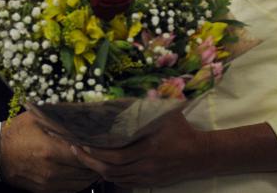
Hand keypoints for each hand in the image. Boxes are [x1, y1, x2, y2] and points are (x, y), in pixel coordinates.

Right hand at [0, 111, 99, 192]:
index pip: (85, 154)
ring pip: (82, 183)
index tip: (104, 143)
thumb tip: (83, 114)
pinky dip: (81, 182)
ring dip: (91, 173)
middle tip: (106, 152)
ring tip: (96, 161)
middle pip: (86, 170)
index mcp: (50, 150)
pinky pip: (72, 190)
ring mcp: (48, 183)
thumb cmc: (17, 132)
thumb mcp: (36, 118)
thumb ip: (60, 117)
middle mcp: (51, 170)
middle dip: (97, 162)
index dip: (98, 150)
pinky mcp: (45, 191)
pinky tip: (82, 171)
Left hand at [72, 110, 208, 188]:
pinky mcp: (149, 182)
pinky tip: (101, 166)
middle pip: (110, 170)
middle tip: (75, 149)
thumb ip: (147, 106)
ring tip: (83, 157)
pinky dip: (110, 175)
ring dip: (97, 169)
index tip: (82, 143)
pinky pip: (124, 182)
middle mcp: (145, 166)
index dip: (96, 153)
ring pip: (115, 178)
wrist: (200, 155)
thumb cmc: (181, 130)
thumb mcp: (166, 114)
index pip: (116, 156)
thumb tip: (126, 94)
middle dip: (89, 161)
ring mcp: (146, 177)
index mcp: (148, 149)